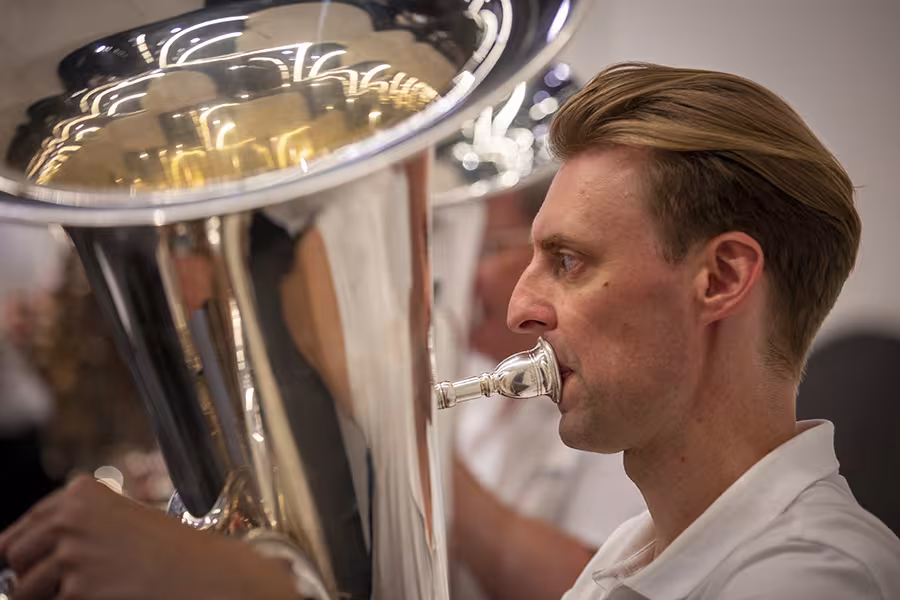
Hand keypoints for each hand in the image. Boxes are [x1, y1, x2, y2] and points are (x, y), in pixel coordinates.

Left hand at [0, 476, 298, 599]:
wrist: (204, 574)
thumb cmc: (173, 550)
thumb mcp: (123, 521)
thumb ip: (78, 526)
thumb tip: (28, 551)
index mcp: (82, 493)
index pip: (23, 525)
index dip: (21, 546)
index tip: (17, 559)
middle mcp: (71, 519)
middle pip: (16, 555)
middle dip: (30, 573)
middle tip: (59, 583)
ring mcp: (71, 556)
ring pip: (26, 590)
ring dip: (49, 595)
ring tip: (90, 590)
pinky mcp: (77, 591)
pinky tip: (104, 595)